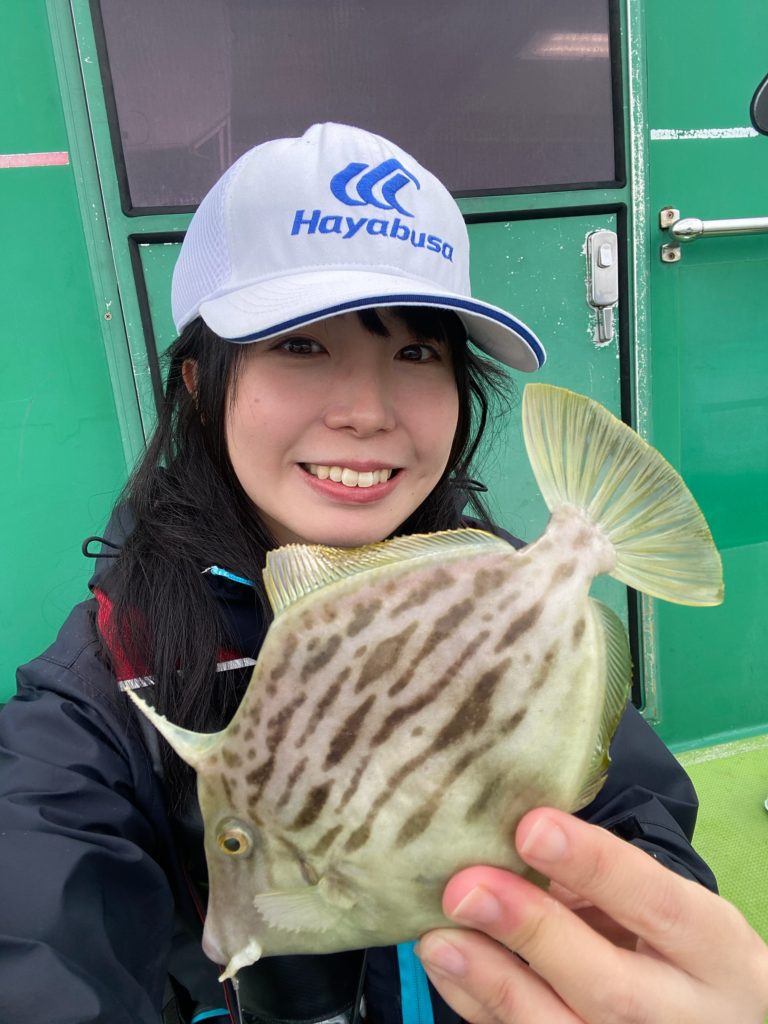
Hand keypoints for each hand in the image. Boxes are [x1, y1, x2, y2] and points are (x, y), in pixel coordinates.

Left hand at [417, 807, 767, 1022]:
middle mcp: (686, 1016)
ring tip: (438, 936)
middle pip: (610, 987)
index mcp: (715, 951)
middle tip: (466, 887)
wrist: (704, 1020)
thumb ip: (599, 879)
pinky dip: (478, 1004)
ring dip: (491, 981)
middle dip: (531, 932)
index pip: (658, 904)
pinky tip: (445, 964)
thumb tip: (511, 839)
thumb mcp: (661, 904)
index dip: (593, 865)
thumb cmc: (670, 942)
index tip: (530, 826)